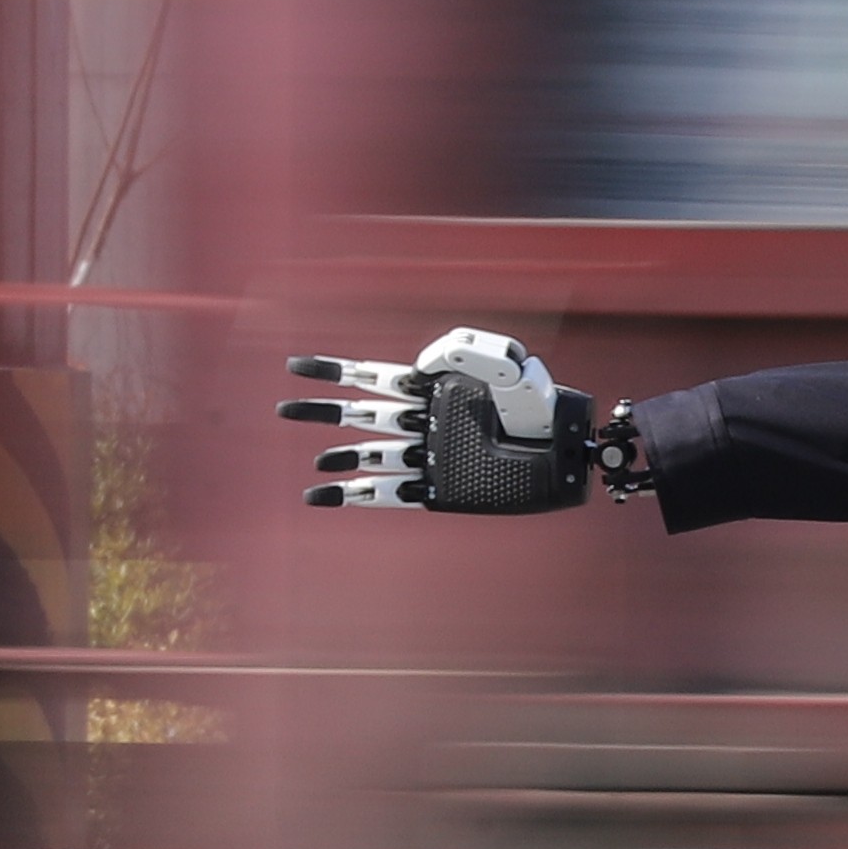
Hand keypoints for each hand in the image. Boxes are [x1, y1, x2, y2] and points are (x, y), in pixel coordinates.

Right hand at [283, 328, 640, 510]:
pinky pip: (388, 494)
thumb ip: (457, 351)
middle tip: (283, 409)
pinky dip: (353, 496)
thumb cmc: (539, 401)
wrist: (563, 449)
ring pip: (369, 456)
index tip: (294, 366)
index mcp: (433, 389)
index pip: (371, 376)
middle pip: (359, 414)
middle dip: (321, 411)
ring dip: (338, 458)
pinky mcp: (439, 491)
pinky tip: (324, 497)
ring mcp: (429, 458)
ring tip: (314, 464)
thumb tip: (415, 368)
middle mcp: (424, 423)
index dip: (332, 371)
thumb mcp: (504, 360)